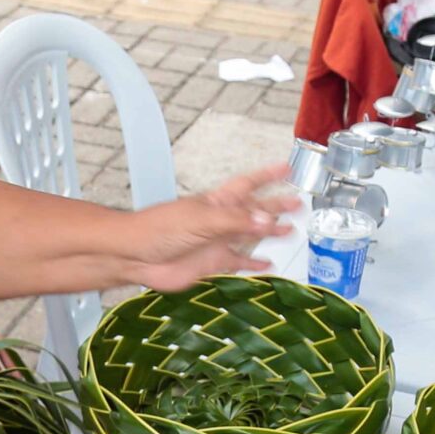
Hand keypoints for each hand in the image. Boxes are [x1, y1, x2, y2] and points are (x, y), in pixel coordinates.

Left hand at [122, 165, 298, 291]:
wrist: (136, 255)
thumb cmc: (160, 229)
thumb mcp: (202, 220)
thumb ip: (235, 221)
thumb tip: (266, 220)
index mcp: (218, 202)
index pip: (249, 184)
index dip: (268, 176)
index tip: (287, 169)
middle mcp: (221, 220)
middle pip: (255, 210)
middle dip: (276, 206)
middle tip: (298, 204)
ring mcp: (217, 242)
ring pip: (250, 235)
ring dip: (269, 233)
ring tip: (290, 230)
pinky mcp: (212, 263)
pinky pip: (239, 262)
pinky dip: (253, 264)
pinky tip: (267, 264)